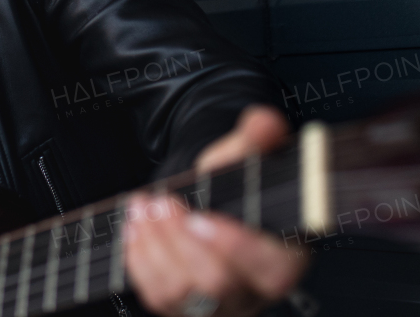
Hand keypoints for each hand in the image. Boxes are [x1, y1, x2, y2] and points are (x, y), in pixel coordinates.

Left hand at [122, 106, 306, 316]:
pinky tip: (135, 228)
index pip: (271, 269)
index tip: (200, 218)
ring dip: (154, 245)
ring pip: (182, 294)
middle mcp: (253, 289)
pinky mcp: (184, 308)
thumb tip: (264, 122)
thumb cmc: (233, 186)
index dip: (235, 247)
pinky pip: (158, 298)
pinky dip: (139, 260)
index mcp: (284, 255)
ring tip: (144, 207)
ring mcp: (218, 304)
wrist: (207, 204)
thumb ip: (256, 137)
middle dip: (180, 240)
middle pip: (218, 284)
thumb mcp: (244, 156)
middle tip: (162, 201)